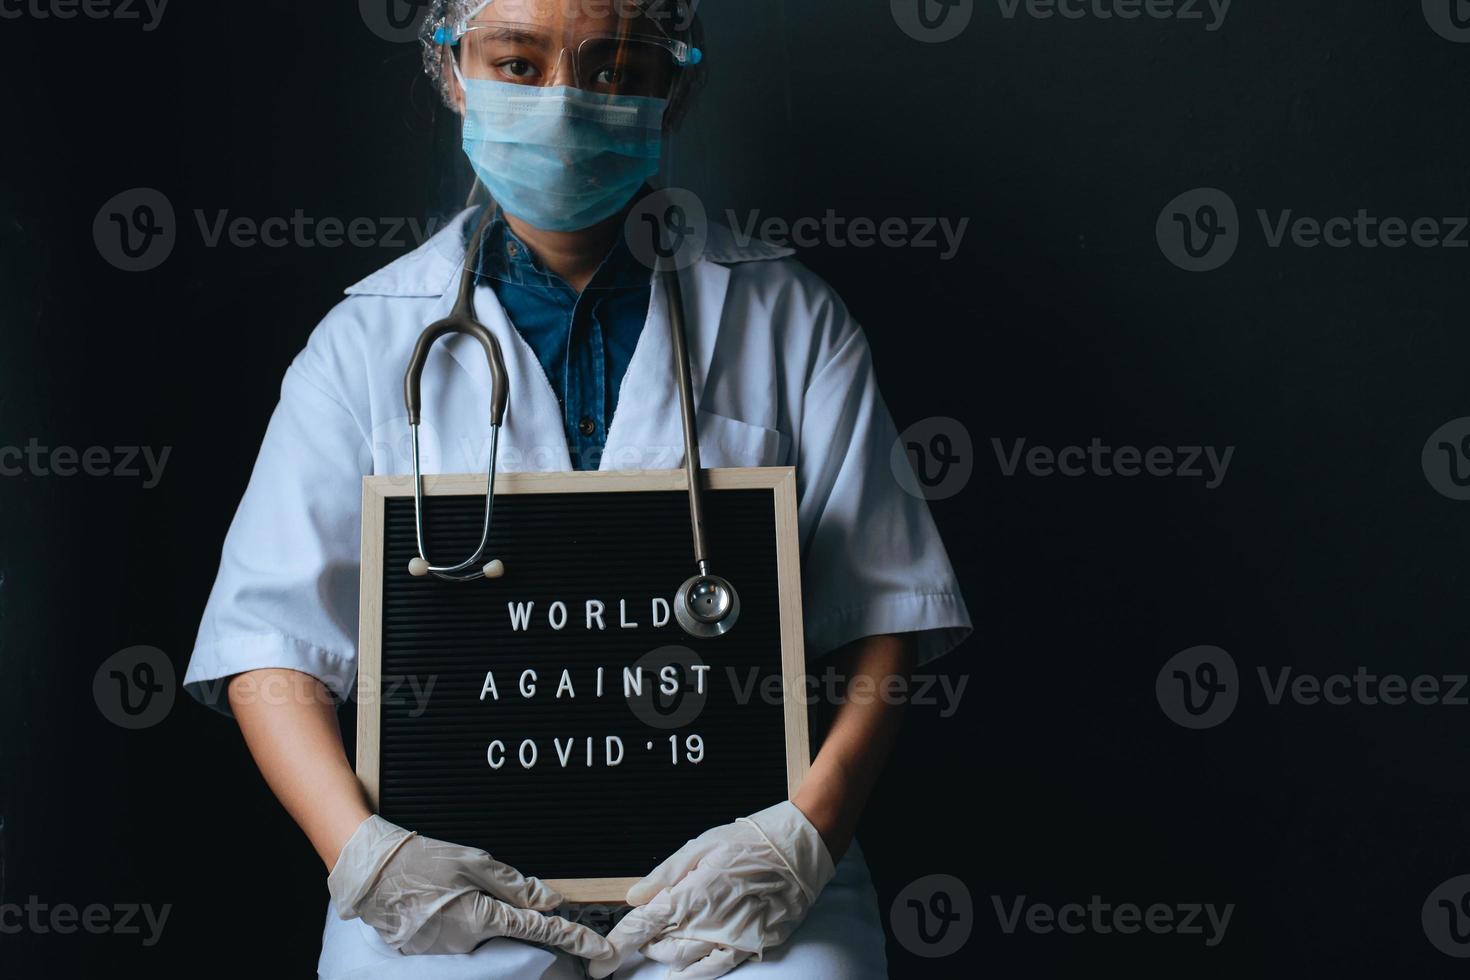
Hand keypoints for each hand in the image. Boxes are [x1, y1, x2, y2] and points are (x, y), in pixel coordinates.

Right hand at [327, 814, 612, 959]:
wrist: (370, 871)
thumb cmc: (423, 859)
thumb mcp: (475, 861)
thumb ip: (517, 884)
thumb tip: (552, 899)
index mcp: (483, 917)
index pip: (540, 929)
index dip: (574, 938)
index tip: (600, 950)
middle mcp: (466, 944)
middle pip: (505, 929)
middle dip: (501, 910)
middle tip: (465, 886)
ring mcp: (445, 953)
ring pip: (479, 933)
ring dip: (473, 913)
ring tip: (442, 888)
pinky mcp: (427, 953)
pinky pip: (455, 937)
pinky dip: (452, 919)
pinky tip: (433, 900)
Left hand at [589, 801, 834, 978]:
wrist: (798, 848)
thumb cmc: (750, 841)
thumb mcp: (701, 845)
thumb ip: (665, 875)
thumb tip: (634, 896)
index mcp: (692, 892)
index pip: (644, 925)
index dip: (618, 944)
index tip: (600, 961)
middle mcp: (708, 920)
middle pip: (660, 945)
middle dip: (643, 944)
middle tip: (641, 935)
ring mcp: (731, 936)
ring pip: (682, 960)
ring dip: (664, 955)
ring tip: (660, 945)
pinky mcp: (752, 945)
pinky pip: (715, 968)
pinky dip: (693, 974)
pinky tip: (679, 973)